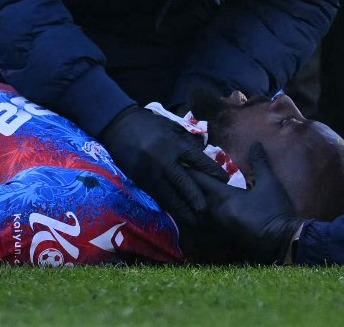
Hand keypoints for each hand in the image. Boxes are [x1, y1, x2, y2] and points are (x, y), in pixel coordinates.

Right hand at [99, 106, 228, 225]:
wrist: (118, 125)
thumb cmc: (148, 124)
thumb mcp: (171, 126)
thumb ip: (185, 141)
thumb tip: (203, 152)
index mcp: (175, 145)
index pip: (199, 161)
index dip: (213, 172)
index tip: (224, 180)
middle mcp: (165, 161)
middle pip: (186, 184)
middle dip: (197, 198)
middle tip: (208, 209)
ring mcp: (151, 173)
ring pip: (170, 196)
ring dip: (182, 209)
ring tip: (194, 220)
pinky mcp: (140, 180)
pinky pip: (157, 196)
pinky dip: (167, 205)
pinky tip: (175, 213)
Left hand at [190, 142, 303, 263]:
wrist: (282, 241)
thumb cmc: (275, 210)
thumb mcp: (269, 183)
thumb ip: (259, 163)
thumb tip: (255, 143)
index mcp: (223, 197)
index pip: (200, 179)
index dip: (189, 169)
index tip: (179, 159)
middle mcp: (214, 211)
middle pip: (192, 195)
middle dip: (184, 183)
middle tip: (174, 172)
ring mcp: (216, 226)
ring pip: (193, 211)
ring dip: (186, 200)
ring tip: (179, 191)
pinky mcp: (220, 237)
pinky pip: (201, 224)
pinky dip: (194, 216)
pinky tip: (192, 212)